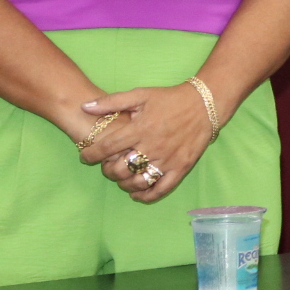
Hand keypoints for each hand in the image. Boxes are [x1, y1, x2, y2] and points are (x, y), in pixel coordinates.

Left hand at [78, 83, 217, 202]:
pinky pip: (161, 189)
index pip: (107, 147)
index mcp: (140, 128)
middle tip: (105, 167)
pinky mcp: (181, 167)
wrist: (204, 104)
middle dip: (107, 171)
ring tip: (121, 179)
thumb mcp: (141, 94)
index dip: (91, 155)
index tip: (85, 157)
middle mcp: (152, 146)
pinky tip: (137, 194)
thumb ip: (112, 101)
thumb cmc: (170, 99)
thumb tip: (85, 106)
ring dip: (124, 184)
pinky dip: (146, 195)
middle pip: (120, 169)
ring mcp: (167, 159)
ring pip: (138, 181)